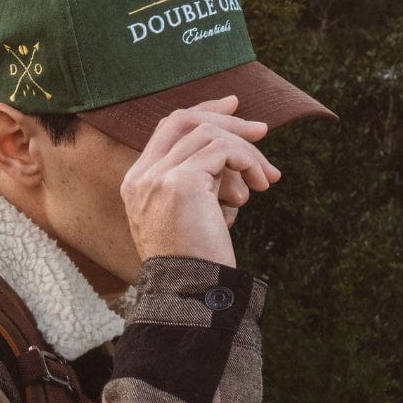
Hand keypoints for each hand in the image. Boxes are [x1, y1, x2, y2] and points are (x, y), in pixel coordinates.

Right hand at [119, 96, 280, 267]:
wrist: (191, 294)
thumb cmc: (197, 263)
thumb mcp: (193, 215)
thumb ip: (202, 182)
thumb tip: (236, 153)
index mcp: (136, 183)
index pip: (167, 129)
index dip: (201, 112)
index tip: (232, 108)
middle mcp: (141, 177)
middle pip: (183, 120)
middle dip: (226, 120)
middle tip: (262, 129)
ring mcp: (157, 178)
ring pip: (208, 134)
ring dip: (246, 152)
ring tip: (265, 179)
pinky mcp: (180, 182)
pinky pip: (222, 151)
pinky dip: (247, 162)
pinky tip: (260, 186)